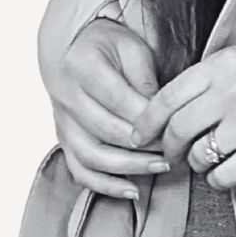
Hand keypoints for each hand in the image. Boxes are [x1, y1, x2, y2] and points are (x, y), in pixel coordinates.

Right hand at [45, 18, 168, 198]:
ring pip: (92, 156)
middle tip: (174, 150)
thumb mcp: (133, 49)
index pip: (117, 100)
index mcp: (82, 67)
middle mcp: (65, 96)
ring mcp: (61, 121)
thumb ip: (144, 80)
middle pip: (105, 131)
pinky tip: (132, 190)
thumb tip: (160, 116)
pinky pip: (80, 170)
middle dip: (142, 146)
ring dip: (128, 168)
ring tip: (160, 167)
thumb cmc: (111, 46)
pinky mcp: (63, 139)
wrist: (79, 48)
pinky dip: (104, 185)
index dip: (146, 118)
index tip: (172, 127)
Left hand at [127, 43, 235, 189]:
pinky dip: (219, 179)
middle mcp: (232, 91)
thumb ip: (210, 79)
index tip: (141, 136)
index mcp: (224, 64)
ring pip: (198, 156)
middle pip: (176, 130)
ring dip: (197, 164)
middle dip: (168, 149)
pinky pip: (223, 176)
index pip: (166, 97)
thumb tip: (171, 109)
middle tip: (172, 156)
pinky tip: (229, 170)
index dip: (146, 122)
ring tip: (210, 159)